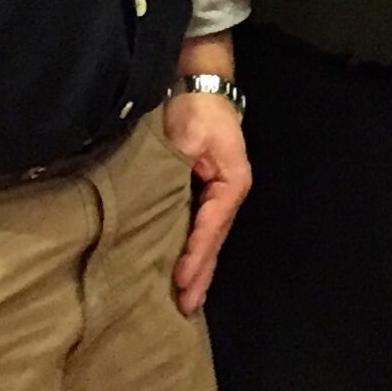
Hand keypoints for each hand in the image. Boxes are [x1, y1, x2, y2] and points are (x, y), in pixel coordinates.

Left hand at [164, 89, 250, 315]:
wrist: (198, 81)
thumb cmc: (196, 107)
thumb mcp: (188, 137)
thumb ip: (178, 171)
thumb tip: (160, 204)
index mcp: (232, 183)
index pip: (211, 228)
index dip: (196, 257)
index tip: (180, 284)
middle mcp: (228, 193)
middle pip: (212, 242)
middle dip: (200, 276)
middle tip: (183, 309)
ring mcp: (216, 194)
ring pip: (205, 238)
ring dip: (195, 268)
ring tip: (183, 300)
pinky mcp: (200, 190)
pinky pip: (195, 227)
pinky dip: (188, 250)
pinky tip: (178, 268)